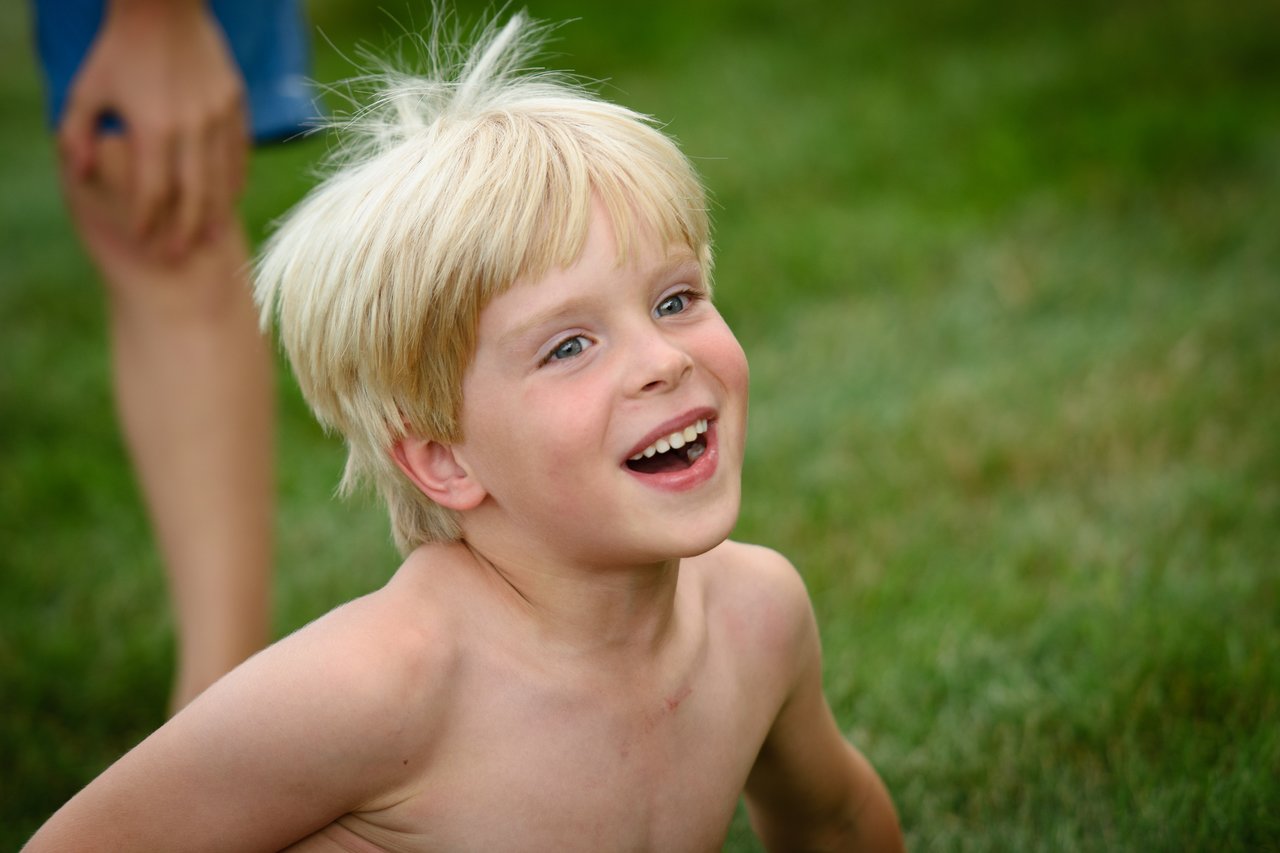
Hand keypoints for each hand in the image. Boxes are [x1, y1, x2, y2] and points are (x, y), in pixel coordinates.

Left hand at [59, 0, 247, 258]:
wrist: (165, 6)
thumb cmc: (119, 48)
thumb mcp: (86, 88)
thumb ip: (76, 133)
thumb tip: (78, 174)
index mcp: (153, 127)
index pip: (153, 191)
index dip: (147, 221)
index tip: (143, 242)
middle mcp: (191, 128)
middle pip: (193, 195)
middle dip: (184, 231)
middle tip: (178, 257)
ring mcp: (219, 117)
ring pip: (223, 179)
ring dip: (215, 214)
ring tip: (209, 239)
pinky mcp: (235, 105)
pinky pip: (239, 154)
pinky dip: (234, 181)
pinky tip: (229, 200)